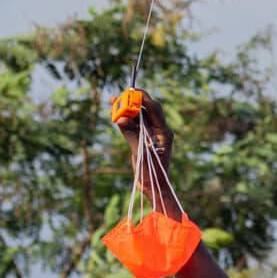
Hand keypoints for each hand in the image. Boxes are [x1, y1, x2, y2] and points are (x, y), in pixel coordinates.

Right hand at [112, 89, 177, 214]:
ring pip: (139, 115)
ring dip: (127, 108)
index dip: (144, 100)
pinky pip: (134, 124)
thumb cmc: (152, 173)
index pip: (155, 110)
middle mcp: (159, 129)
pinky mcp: (143, 137)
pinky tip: (115, 113)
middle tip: (121, 94)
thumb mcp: (141, 153)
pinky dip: (125, 118)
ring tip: (113, 102)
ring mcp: (151, 133)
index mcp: (164, 132)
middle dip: (134, 100)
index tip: (132, 91)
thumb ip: (131, 135)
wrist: (153, 186)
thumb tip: (121, 119)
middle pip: (147, 109)